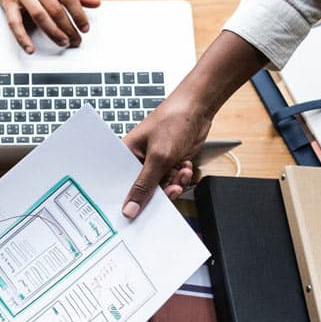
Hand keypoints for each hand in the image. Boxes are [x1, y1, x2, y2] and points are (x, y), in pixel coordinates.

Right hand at [0, 0, 100, 52]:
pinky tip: (31, 48)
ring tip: (62, 42)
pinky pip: (15, 23)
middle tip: (75, 40)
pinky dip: (23, 38)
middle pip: (55, 9)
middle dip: (68, 27)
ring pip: (39, 16)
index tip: (85, 28)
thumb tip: (96, 3)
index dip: (79, 14)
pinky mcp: (7, 2)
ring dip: (52, 32)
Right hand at [121, 31, 272, 217]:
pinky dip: (182, 177)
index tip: (138, 214)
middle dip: (160, 191)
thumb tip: (130, 209)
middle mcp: (138, 160)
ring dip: (175, 183)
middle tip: (171, 189)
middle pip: (144, 191)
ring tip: (181, 170)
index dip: (129, 201)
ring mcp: (155, 163)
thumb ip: (145, 186)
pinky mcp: (169, 163)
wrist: (198, 108)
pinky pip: (173, 181)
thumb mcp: (158, 157)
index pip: (122, 185)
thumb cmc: (172, 121)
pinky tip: (185, 164)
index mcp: (126, 155)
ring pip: (162, 188)